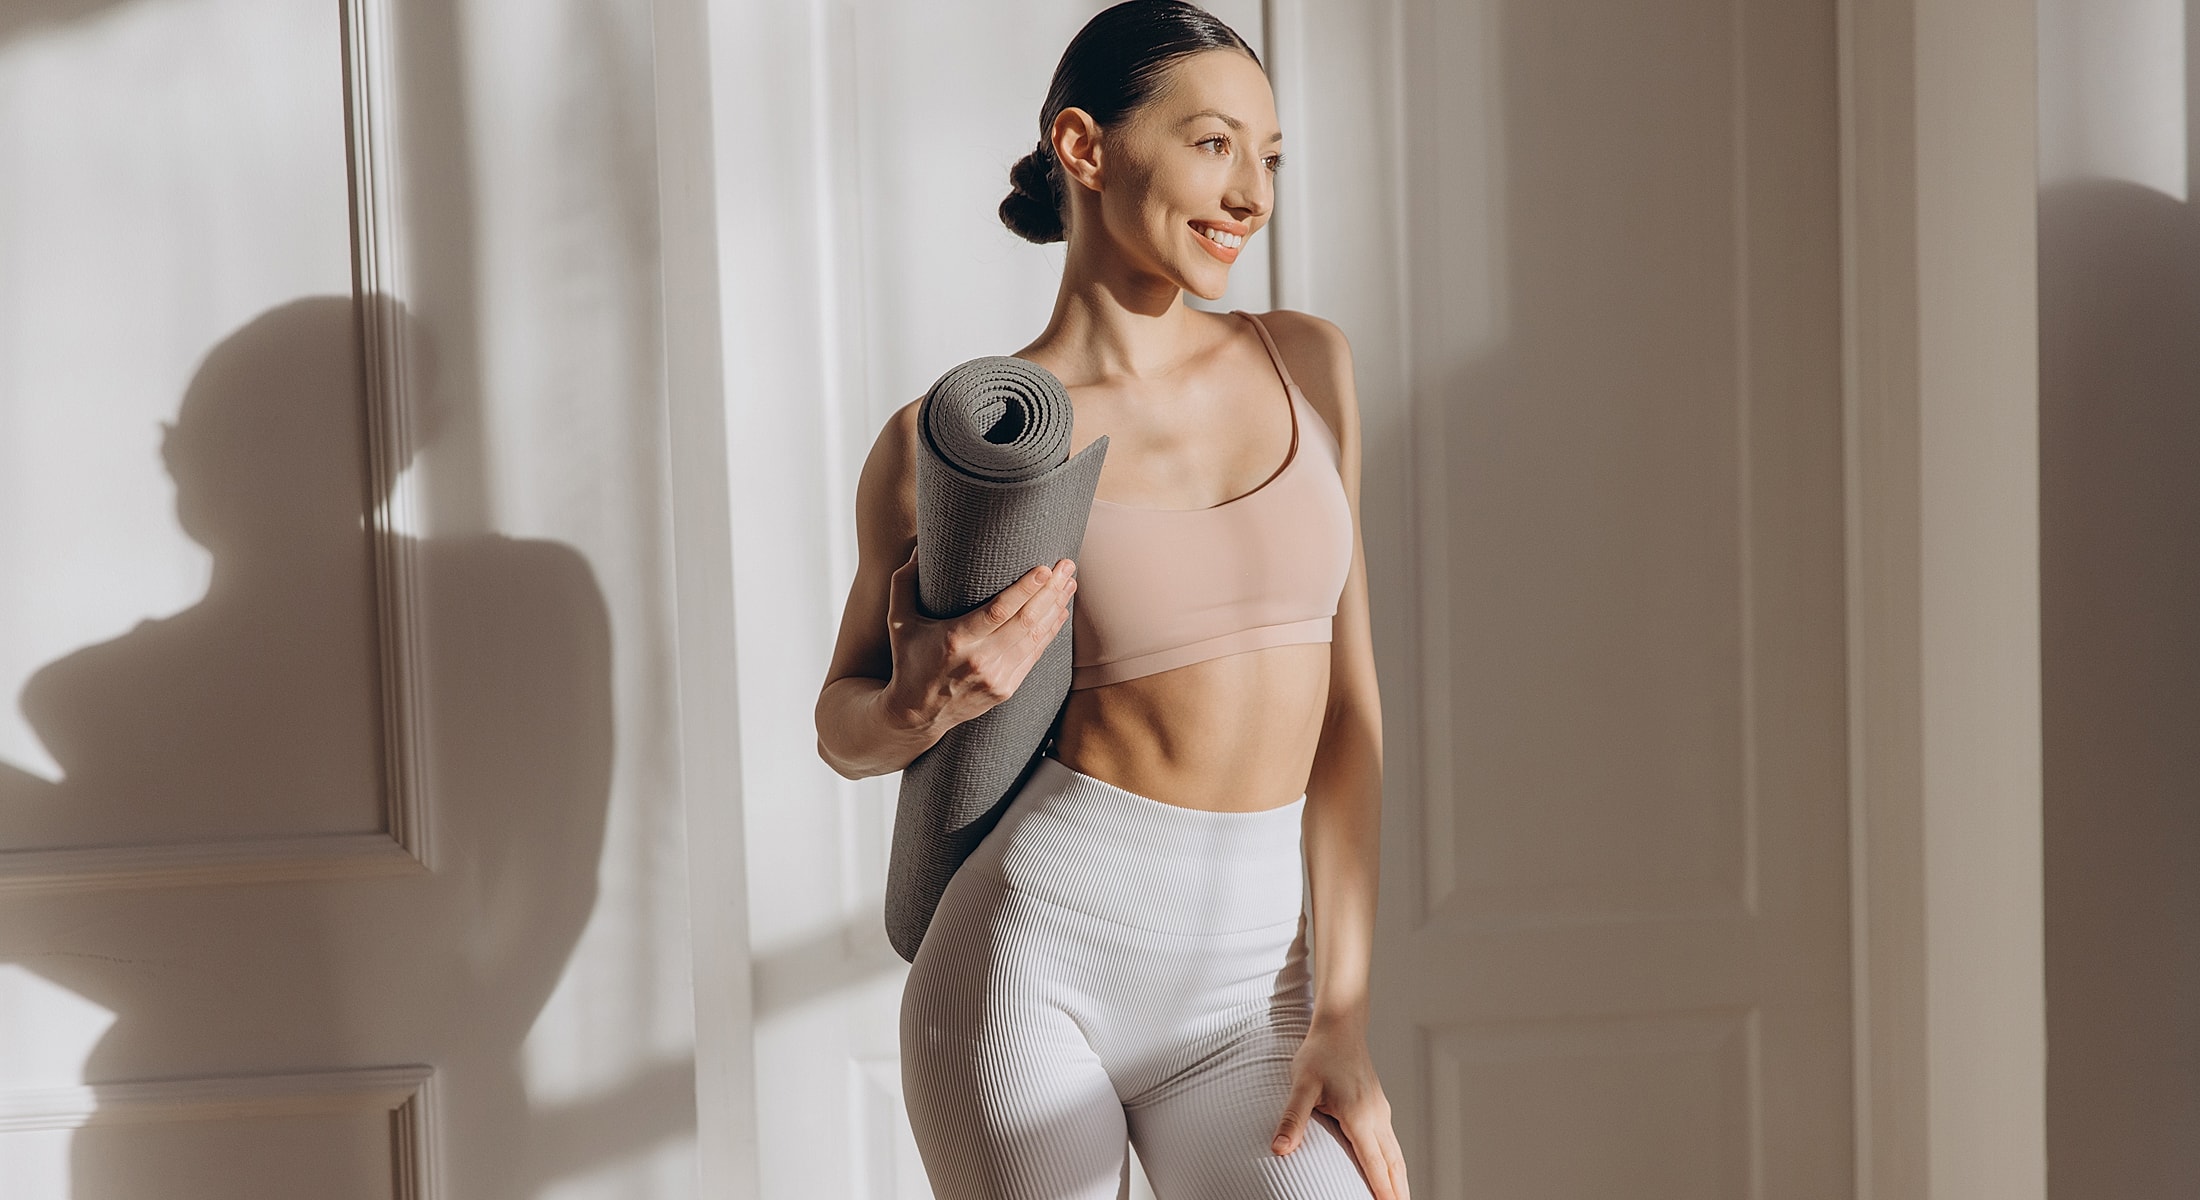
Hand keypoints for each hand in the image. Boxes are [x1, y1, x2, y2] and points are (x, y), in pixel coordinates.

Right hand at [879, 547, 1076, 732]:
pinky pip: (1035, 656)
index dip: (1025, 589)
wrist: (917, 714)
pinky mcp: (1007, 689)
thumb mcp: (898, 621)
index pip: (998, 611)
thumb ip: (904, 583)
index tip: (1044, 568)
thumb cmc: (909, 660)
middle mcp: (979, 660)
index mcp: (955, 640)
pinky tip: (1059, 612)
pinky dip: (1051, 632)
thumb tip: (920, 548)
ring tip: (1069, 583)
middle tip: (1067, 565)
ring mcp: (996, 678)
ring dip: (1056, 608)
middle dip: (1050, 591)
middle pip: (1025, 621)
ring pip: (1036, 638)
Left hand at [1272, 1022, 1409, 1199]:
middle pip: (1392, 1164)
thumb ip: (1292, 1118)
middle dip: (1397, 1191)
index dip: (1382, 1190)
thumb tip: (1279, 1149)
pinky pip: (1390, 1142)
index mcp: (1359, 1116)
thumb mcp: (1302, 1085)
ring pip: (1395, 1154)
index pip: (1375, 1164)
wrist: (1340, 1026)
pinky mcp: (1378, 1106)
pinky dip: (1394, 1162)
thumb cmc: (1319, 1054)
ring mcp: (1380, 1111)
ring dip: (1399, 1179)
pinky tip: (1390, 1170)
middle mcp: (1376, 1116)